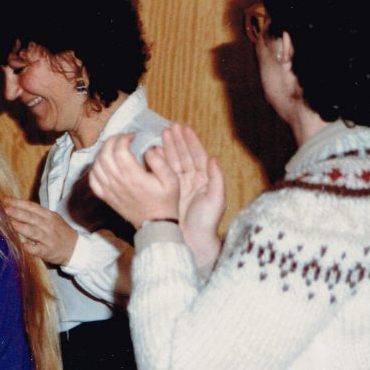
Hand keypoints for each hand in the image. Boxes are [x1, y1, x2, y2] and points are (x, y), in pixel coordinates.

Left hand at [5, 198, 78, 265]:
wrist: (75, 248)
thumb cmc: (60, 231)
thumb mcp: (52, 219)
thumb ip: (38, 214)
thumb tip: (18, 208)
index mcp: (49, 215)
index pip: (32, 207)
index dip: (18, 203)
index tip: (6, 200)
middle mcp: (48, 225)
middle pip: (31, 218)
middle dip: (18, 213)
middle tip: (5, 209)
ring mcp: (48, 238)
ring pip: (34, 232)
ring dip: (22, 227)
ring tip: (11, 223)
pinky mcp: (47, 251)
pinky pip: (38, 249)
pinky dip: (30, 247)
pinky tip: (22, 245)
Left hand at [88, 133, 179, 228]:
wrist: (156, 225)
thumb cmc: (166, 201)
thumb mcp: (172, 179)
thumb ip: (160, 161)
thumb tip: (148, 149)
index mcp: (133, 176)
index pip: (119, 149)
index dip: (124, 138)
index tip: (132, 136)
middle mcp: (117, 182)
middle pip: (105, 154)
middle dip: (112, 141)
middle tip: (121, 138)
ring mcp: (109, 191)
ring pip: (96, 165)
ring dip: (103, 152)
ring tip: (113, 148)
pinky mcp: (106, 198)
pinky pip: (93, 180)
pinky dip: (95, 169)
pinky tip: (103, 164)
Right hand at [160, 124, 225, 266]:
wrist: (192, 243)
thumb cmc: (206, 223)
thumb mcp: (216, 200)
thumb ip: (217, 179)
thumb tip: (213, 158)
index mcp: (205, 180)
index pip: (198, 156)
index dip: (191, 142)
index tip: (184, 128)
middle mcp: (193, 181)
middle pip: (185, 156)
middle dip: (177, 141)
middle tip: (169, 127)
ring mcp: (180, 186)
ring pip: (173, 162)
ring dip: (168, 148)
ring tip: (161, 134)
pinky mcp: (169, 193)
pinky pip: (164, 174)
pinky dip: (159, 162)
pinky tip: (153, 152)